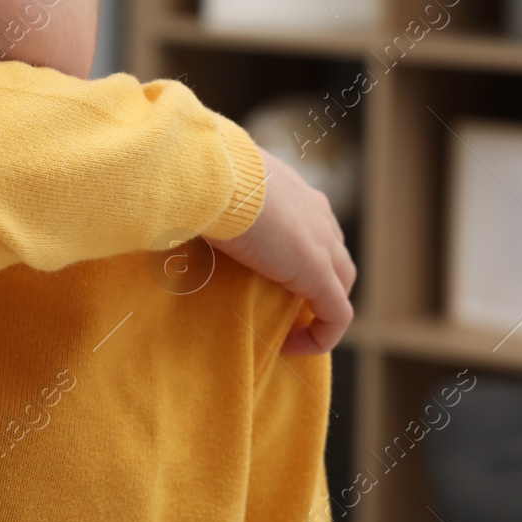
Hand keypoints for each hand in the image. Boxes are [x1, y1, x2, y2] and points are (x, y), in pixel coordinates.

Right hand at [205, 147, 355, 354]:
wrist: (207, 175)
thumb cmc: (196, 176)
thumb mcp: (207, 186)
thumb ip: (207, 202)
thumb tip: (177, 213)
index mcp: (290, 188)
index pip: (311, 223)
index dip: (296, 253)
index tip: (265, 274)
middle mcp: (315, 210)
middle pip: (335, 252)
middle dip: (319, 281)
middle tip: (284, 305)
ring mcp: (321, 241)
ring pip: (343, 282)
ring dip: (321, 307)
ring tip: (289, 328)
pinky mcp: (318, 272)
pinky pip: (337, 314)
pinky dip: (321, 335)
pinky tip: (288, 347)